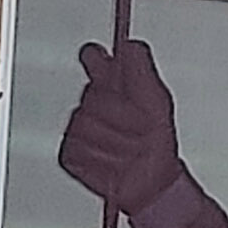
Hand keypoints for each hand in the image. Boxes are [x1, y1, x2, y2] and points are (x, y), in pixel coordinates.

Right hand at [57, 37, 185, 212]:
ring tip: (132, 149)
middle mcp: (90, 101)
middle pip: (95, 95)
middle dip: (125, 115)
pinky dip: (105, 160)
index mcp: (111, 83)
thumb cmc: (156, 141)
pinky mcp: (69, 153)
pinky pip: (82, 150)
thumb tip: (128, 45)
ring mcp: (76, 127)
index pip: (92, 56)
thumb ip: (142, 70)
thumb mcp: (157, 101)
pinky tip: (115, 164)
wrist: (151, 182)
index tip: (100, 59)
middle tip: (142, 128)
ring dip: (119, 141)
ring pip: (90, 126)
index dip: (95, 57)